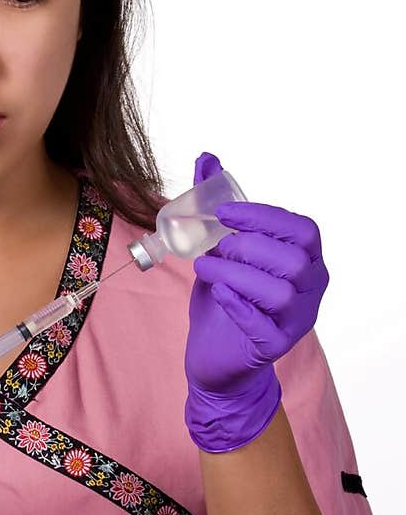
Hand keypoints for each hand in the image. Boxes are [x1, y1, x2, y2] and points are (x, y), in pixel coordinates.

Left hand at [184, 151, 329, 451]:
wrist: (215, 356)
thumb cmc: (224, 298)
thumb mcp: (218, 249)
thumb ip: (215, 206)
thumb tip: (206, 158)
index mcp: (304, 259)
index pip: (303, 229)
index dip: (265, 216)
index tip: (223, 212)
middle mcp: (310, 289)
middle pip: (294, 259)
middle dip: (248, 246)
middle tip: (213, 247)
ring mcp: (296, 319)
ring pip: (280, 290)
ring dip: (237, 274)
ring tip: (204, 269)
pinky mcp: (275, 346)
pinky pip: (263, 323)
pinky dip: (238, 304)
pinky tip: (217, 293)